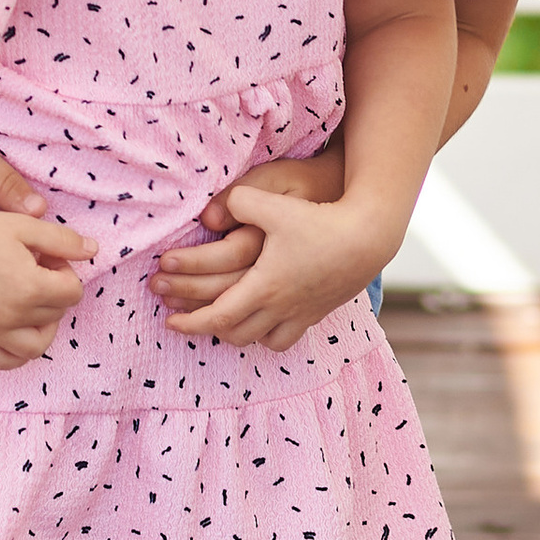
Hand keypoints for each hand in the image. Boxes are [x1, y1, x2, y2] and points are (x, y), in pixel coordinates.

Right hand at [0, 198, 92, 370]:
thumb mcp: (23, 227)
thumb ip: (63, 240)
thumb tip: (95, 250)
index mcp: (30, 287)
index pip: (72, 291)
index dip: (66, 271)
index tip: (47, 258)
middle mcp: (12, 316)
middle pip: (56, 316)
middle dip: (54, 295)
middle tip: (38, 274)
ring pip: (34, 348)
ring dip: (43, 330)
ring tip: (33, 308)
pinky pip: (1, 362)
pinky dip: (15, 355)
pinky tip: (16, 335)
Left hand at [159, 179, 383, 353]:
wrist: (369, 235)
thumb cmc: (320, 216)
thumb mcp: (274, 200)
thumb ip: (237, 201)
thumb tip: (209, 215)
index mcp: (264, 285)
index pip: (218, 315)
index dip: (190, 321)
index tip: (170, 320)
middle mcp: (281, 306)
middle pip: (234, 333)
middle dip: (204, 328)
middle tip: (183, 317)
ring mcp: (300, 312)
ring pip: (260, 340)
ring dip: (235, 334)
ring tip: (220, 320)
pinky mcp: (317, 311)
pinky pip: (286, 338)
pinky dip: (266, 335)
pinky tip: (260, 323)